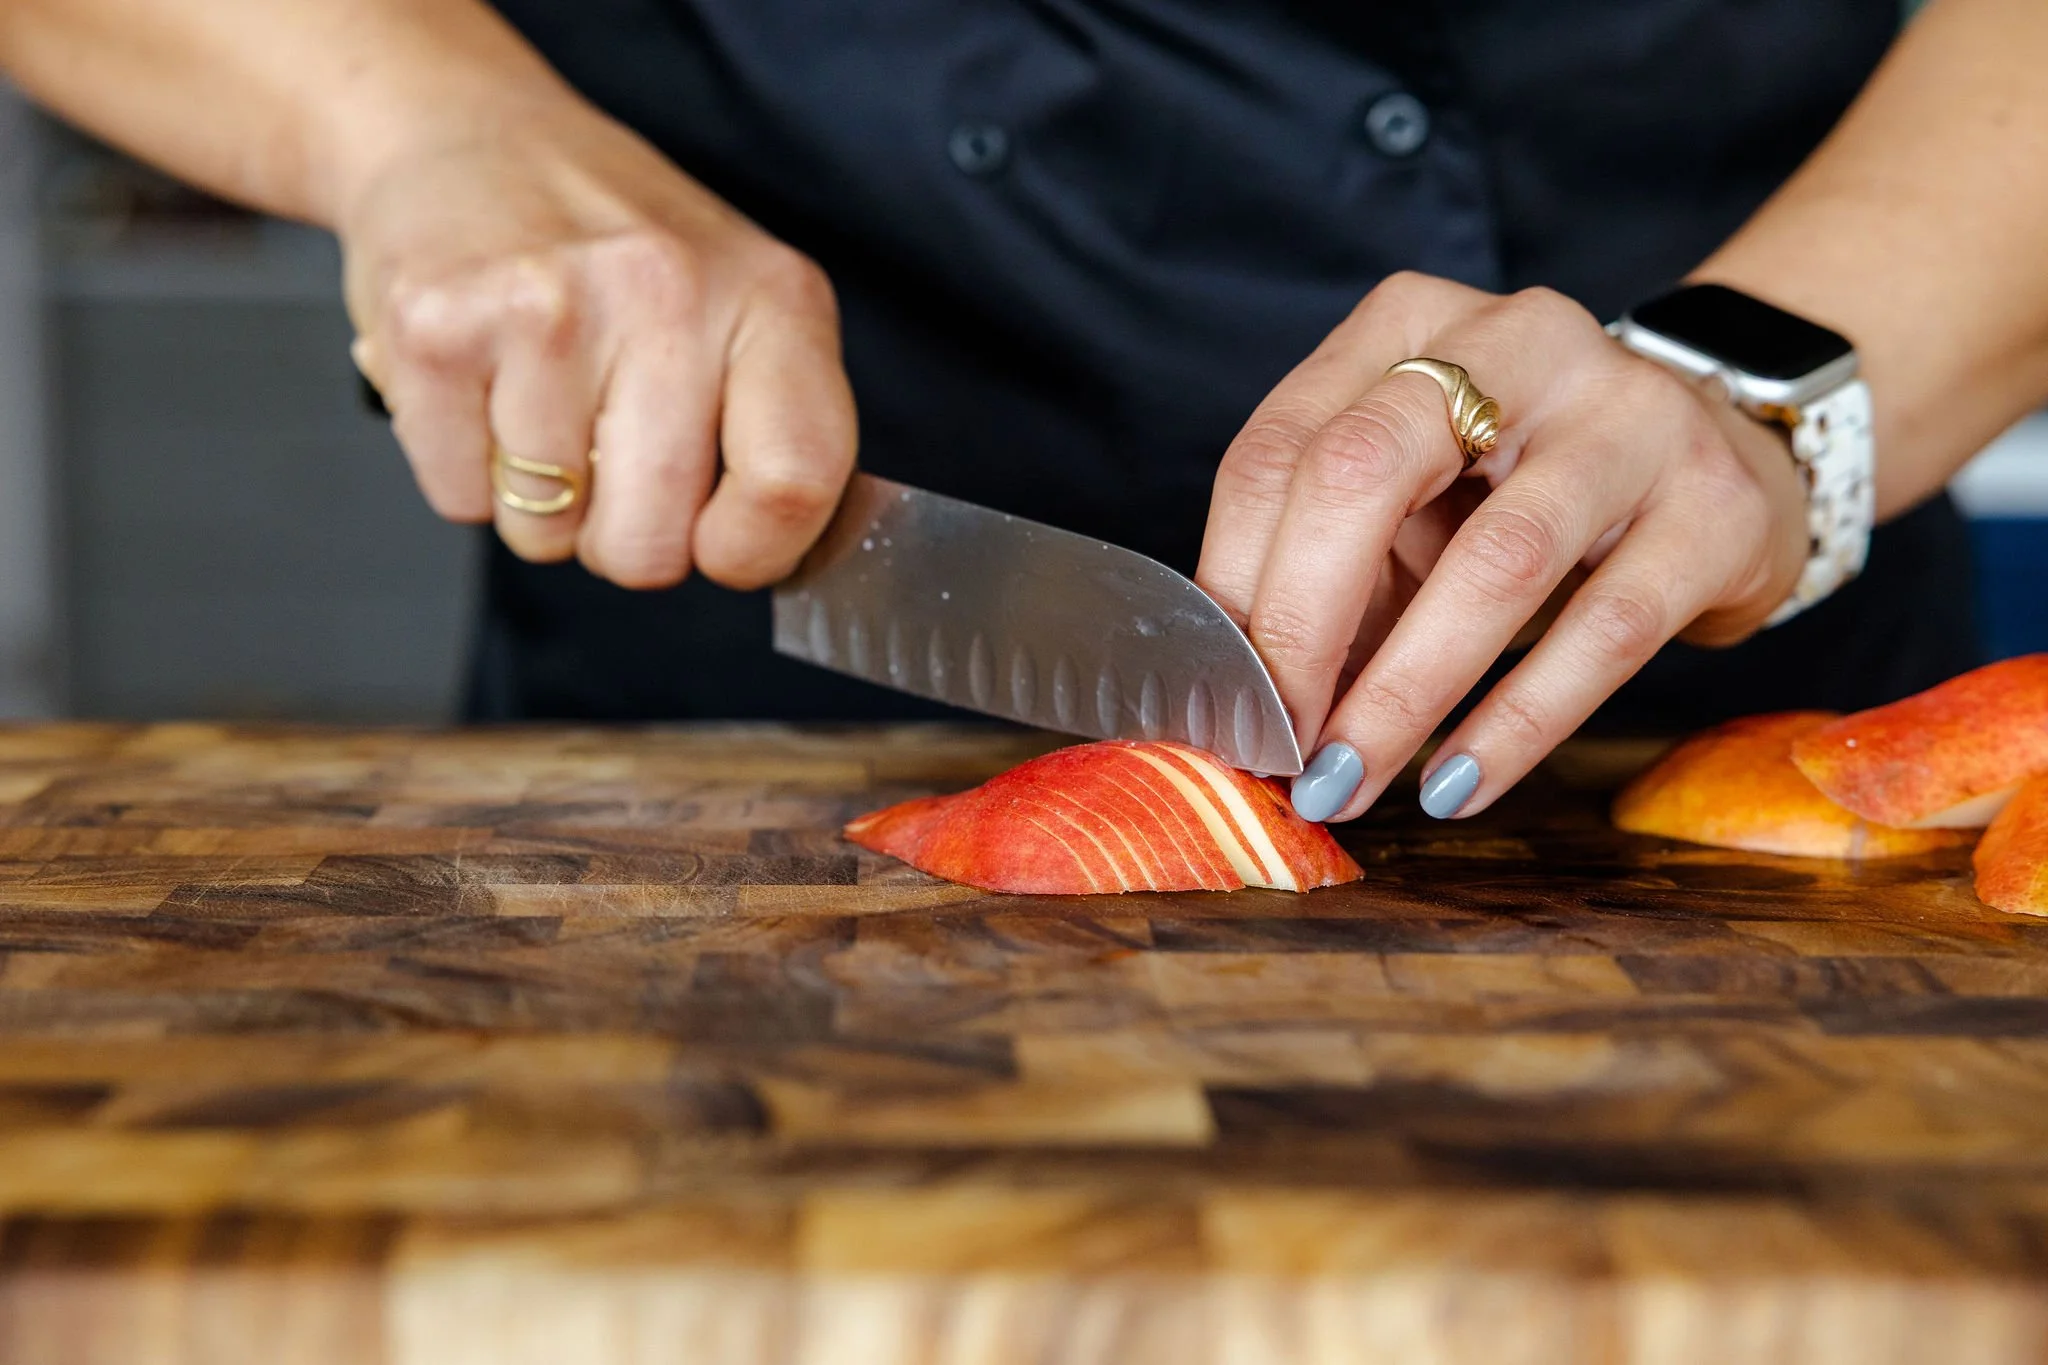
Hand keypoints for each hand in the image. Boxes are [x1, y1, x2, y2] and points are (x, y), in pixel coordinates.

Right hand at [339, 98, 855, 588]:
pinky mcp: (436, 329)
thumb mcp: (741, 304)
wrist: (464, 132)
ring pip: (547, 535)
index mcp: (771, 297)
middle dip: (623, 537)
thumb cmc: (617, 246)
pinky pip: (460, 500)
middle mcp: (666, 293)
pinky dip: (465, 470)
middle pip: (650, 546)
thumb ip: (779, 426)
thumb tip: (787, 553)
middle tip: (608, 455)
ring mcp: (546, 307)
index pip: (795, 481)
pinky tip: (483, 386)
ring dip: (539, 501)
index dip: (752, 551)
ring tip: (541, 400)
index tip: (721, 542)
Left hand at [1197, 273, 1810, 820]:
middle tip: (1278, 742)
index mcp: (1409, 323)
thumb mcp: (1411, 498)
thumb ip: (1327, 569)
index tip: (1221, 696)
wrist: (1725, 461)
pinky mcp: (1712, 505)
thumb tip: (1246, 701)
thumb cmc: (1522, 488)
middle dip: (1303, 625)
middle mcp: (1518, 340)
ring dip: (1402, 695)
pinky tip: (1457, 784)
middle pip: (1366, 472)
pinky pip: (1603, 633)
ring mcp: (1630, 413)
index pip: (1281, 449)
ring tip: (1349, 780)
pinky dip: (1516, 723)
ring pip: (1492, 563)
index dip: (1236, 584)